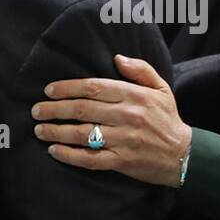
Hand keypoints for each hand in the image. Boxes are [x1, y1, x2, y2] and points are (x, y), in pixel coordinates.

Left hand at [33, 55, 190, 187]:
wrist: (183, 155)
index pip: (93, 87)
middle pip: (82, 109)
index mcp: (134, 96)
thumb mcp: (161, 88)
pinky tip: (54, 151)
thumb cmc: (168, 119)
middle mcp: (127, 116)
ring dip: (56, 131)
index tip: (49, 90)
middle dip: (55, 109)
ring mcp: (123, 140)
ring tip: (39, 129)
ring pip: (82, 134)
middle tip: (36, 110)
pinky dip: (70, 155)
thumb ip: (140, 70)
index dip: (67, 87)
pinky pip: (90, 159)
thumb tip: (117, 58)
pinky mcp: (121, 162)